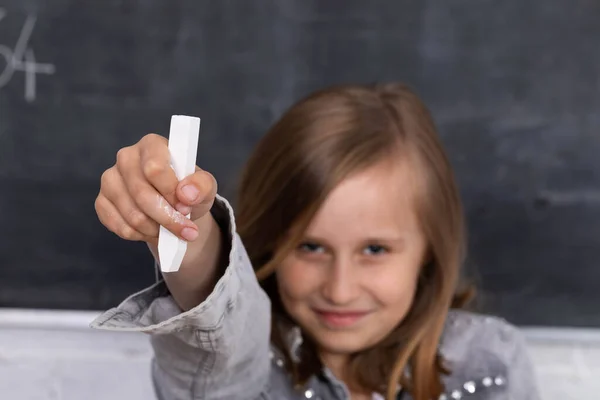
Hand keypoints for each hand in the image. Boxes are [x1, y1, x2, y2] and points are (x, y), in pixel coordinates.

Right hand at [95, 133, 216, 245]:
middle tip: (186, 231)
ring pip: (132, 214)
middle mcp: (126, 157)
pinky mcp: (102, 201)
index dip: (171, 193)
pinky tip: (153, 230)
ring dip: (156, 229)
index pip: (155, 169)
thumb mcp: (205, 186)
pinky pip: (120, 226)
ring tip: (171, 230)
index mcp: (152, 145)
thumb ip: (201, 185)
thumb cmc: (189, 190)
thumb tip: (186, 194)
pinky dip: (141, 235)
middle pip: (142, 194)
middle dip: (167, 219)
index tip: (186, 208)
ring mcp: (110, 179)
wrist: (175, 206)